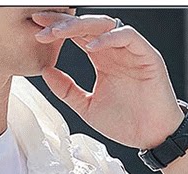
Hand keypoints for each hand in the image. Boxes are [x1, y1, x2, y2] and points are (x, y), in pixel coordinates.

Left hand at [30, 11, 185, 150]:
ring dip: (81, 26)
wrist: (152, 137)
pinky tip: (90, 47)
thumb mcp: (86, 107)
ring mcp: (131, 50)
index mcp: (102, 58)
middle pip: (87, 26)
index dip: (57, 30)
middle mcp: (115, 50)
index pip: (77, 36)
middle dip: (64, 22)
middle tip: (42, 23)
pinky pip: (127, 37)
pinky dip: (108, 39)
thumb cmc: (125, 122)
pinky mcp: (147, 55)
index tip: (36, 30)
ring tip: (59, 32)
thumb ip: (67, 90)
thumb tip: (45, 72)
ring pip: (105, 25)